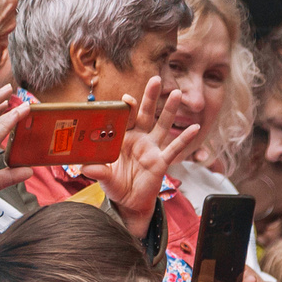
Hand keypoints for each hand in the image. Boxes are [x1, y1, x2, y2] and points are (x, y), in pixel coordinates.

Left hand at [90, 75, 203, 226]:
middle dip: (150, 96)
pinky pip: (175, 148)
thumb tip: (85, 167)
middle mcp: (138, 139)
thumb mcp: (104, 178)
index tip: (127, 99)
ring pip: (162, 125)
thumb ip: (98, 171)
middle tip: (156, 79)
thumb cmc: (116, 185)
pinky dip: (185, 138)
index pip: (125, 117)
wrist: (129, 202)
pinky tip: (196, 127)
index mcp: (122, 138)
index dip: (127, 107)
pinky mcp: (162, 161)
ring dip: (170, 110)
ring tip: (178, 94)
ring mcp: (151, 148)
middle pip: (146, 113)